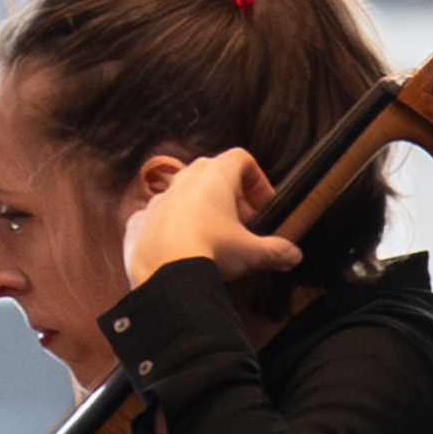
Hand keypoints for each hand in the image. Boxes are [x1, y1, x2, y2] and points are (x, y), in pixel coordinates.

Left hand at [119, 145, 304, 296]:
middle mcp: (183, 180)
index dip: (257, 181)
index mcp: (213, 176)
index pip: (241, 159)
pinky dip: (173, 228)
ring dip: (200, 210)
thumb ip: (277, 251)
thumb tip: (293, 255)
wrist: (163, 274)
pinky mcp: (139, 221)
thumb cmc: (209, 251)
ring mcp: (158, 199)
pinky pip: (159, 217)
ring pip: (182, 193)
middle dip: (230, 196)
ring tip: (214, 238)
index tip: (264, 208)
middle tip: (243, 224)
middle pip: (211, 172)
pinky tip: (183, 251)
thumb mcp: (252, 253)